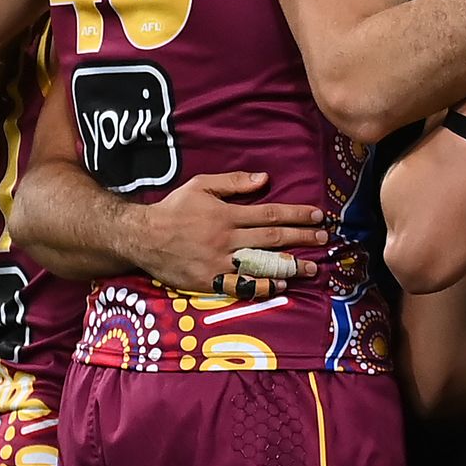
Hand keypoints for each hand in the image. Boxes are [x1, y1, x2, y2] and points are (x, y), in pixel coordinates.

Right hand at [133, 172, 324, 297]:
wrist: (141, 236)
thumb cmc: (173, 209)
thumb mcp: (200, 186)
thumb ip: (233, 183)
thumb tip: (264, 179)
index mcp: (227, 214)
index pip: (270, 214)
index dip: (297, 215)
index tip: (318, 217)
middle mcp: (226, 238)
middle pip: (272, 238)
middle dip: (301, 238)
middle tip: (324, 240)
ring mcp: (218, 261)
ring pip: (261, 264)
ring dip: (289, 266)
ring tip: (312, 268)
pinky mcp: (209, 280)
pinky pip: (240, 285)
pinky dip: (261, 286)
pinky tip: (279, 286)